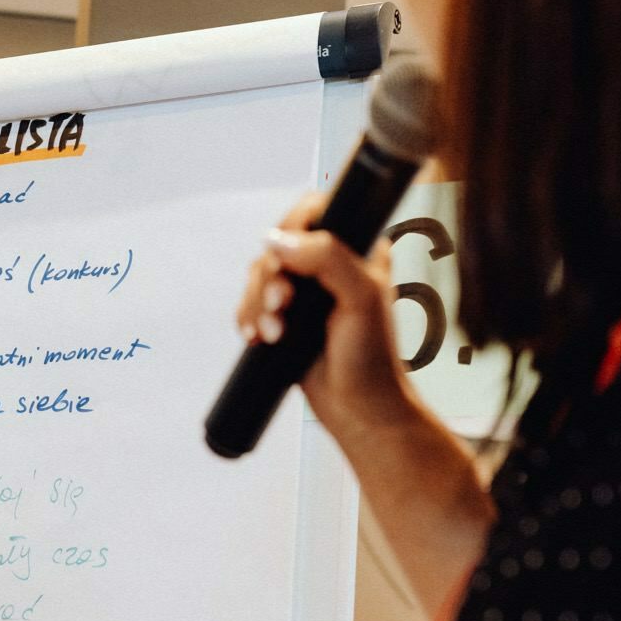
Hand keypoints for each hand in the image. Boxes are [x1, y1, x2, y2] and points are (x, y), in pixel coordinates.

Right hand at [234, 194, 417, 443]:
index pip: (315, 211)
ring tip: (273, 333)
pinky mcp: (285, 316)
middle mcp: (329, 264)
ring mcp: (305, 291)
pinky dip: (249, 318)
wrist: (357, 409)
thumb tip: (277, 240)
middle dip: (271, 278)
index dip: (292, 226)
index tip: (286, 258)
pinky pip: (250, 302)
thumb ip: (327, 258)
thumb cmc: (371, 359)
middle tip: (283, 307)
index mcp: (358, 249)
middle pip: (277, 244)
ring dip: (258, 303)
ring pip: (260, 274)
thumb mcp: (360, 299)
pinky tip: (259, 337)